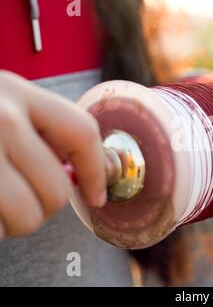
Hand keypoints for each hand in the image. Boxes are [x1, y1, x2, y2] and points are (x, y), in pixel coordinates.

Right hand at [0, 71, 105, 240]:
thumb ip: (37, 128)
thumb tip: (80, 173)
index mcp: (14, 92)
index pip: (82, 133)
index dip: (96, 171)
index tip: (96, 195)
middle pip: (57, 190)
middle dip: (44, 205)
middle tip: (20, 197)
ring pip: (28, 217)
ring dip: (15, 221)